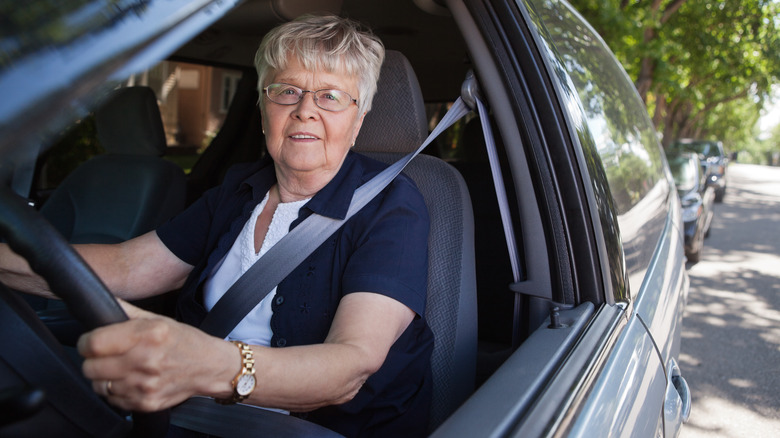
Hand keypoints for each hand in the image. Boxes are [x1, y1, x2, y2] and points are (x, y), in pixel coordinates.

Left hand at [77, 300, 235, 411]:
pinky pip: (112, 400)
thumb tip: (101, 301)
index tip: (89, 343)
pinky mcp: (146, 403)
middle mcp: (146, 360)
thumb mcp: (159, 319)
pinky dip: (116, 391)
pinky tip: (130, 381)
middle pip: (91, 367)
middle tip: (105, 356)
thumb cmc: (184, 341)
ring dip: (103, 377)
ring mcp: (145, 385)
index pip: (94, 343)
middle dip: (93, 360)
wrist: (209, 367)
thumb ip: (127, 311)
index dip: (85, 343)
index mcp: (149, 334)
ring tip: (119, 368)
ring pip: (98, 385)